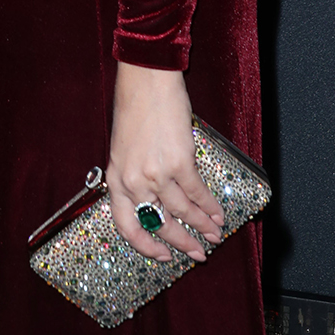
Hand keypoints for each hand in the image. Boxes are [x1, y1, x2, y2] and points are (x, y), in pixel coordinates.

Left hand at [105, 63, 223, 263]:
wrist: (146, 78)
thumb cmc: (134, 105)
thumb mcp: (123, 146)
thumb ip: (133, 173)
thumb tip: (153, 198)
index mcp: (115, 177)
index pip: (126, 225)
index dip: (145, 245)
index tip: (161, 255)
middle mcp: (133, 180)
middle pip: (158, 224)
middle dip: (181, 243)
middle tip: (197, 254)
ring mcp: (156, 173)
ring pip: (182, 213)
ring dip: (202, 227)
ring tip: (214, 235)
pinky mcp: (179, 162)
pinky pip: (197, 193)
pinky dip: (210, 206)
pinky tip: (218, 213)